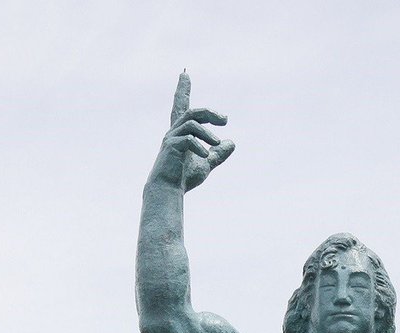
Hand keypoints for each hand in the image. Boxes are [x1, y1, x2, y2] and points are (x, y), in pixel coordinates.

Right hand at [153, 72, 234, 191]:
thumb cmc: (183, 178)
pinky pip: (188, 139)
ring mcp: (171, 138)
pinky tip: (206, 155)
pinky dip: (200, 146)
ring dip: (207, 132)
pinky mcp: (171, 147)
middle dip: (209, 113)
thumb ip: (218, 153)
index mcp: (180, 133)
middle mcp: (174, 131)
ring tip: (218, 143)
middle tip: (225, 120)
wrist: (168, 191)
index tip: (184, 74)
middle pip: (192, 112)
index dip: (183, 90)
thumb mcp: (205, 164)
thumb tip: (232, 143)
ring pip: (191, 123)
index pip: (181, 107)